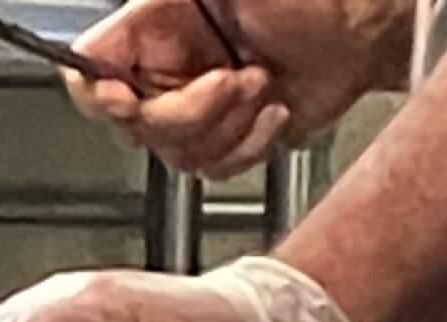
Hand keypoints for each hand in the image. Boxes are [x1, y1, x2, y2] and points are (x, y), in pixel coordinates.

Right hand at [65, 0, 413, 177]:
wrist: (358, 33)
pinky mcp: (226, 141)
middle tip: (232, 76)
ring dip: (227, 126)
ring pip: (175, 154)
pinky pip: (214, 170)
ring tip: (261, 83)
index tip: (123, 97)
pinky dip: (248, 146)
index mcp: (151, 27)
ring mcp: (194, 110)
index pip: (89, 68)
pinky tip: (272, 112)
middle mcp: (166, 70)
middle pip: (134, 124)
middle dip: (189, 110)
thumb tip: (106, 35)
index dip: (97, 91)